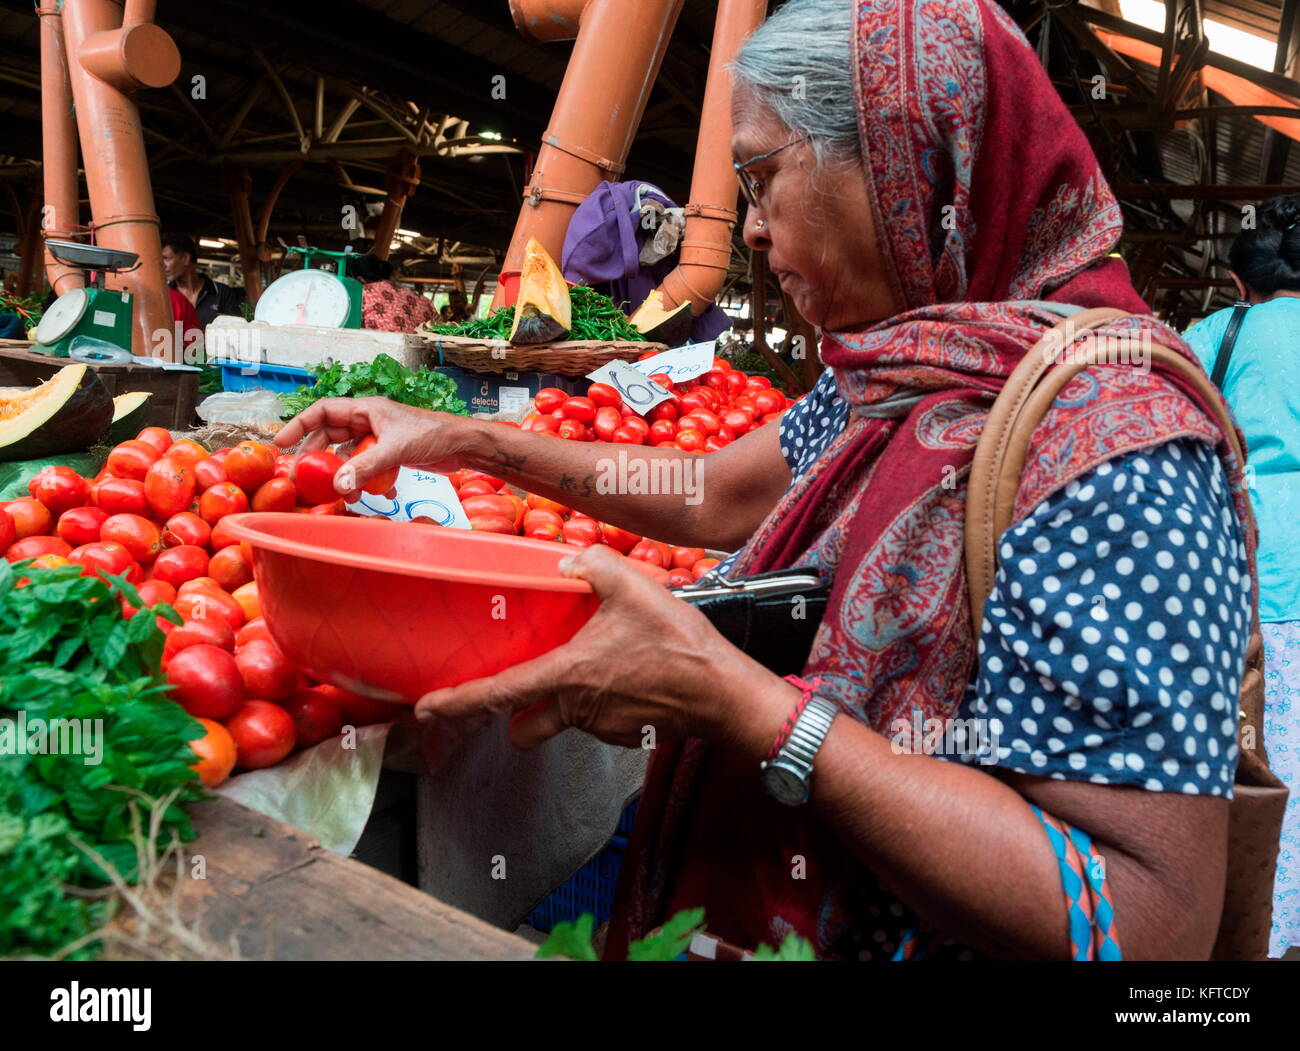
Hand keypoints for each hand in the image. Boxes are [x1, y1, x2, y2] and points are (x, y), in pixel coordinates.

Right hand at [275, 397, 478, 497]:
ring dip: (343, 473)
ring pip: (349, 455)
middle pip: (330, 436)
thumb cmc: (434, 435)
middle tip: (303, 476)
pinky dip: (366, 481)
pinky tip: (373, 494)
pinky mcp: (390, 455)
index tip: (280, 443)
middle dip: (316, 456)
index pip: (322, 411)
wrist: (463, 446)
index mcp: (366, 409)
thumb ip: (366, 468)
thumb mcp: (396, 450)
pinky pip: (368, 468)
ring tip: (338, 492)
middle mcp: (369, 421)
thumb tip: (338, 485)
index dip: (299, 425)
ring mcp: (379, 438)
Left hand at [414, 545, 767, 749]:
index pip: (499, 695)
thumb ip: (594, 565)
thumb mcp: (636, 588)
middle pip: (523, 727)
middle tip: (520, 690)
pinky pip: (598, 723)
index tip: (428, 709)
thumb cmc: (680, 646)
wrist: (725, 693)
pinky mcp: (626, 735)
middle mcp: (577, 708)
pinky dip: (602, 705)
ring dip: (564, 704)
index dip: (458, 703)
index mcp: (568, 675)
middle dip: (513, 717)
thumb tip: (568, 561)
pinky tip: (628, 679)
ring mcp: (602, 727)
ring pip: (563, 723)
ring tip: (594, 668)